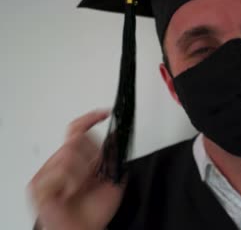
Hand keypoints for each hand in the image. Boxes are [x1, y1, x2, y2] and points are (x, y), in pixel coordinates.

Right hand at [28, 110, 124, 229]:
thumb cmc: (95, 210)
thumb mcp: (113, 178)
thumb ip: (114, 156)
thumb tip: (118, 134)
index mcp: (75, 158)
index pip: (78, 130)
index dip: (90, 118)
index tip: (105, 113)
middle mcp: (59, 162)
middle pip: (76, 139)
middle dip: (93, 156)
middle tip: (95, 174)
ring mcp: (47, 172)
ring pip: (69, 154)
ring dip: (84, 173)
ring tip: (82, 188)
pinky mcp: (38, 185)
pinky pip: (59, 172)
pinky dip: (72, 183)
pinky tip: (70, 194)